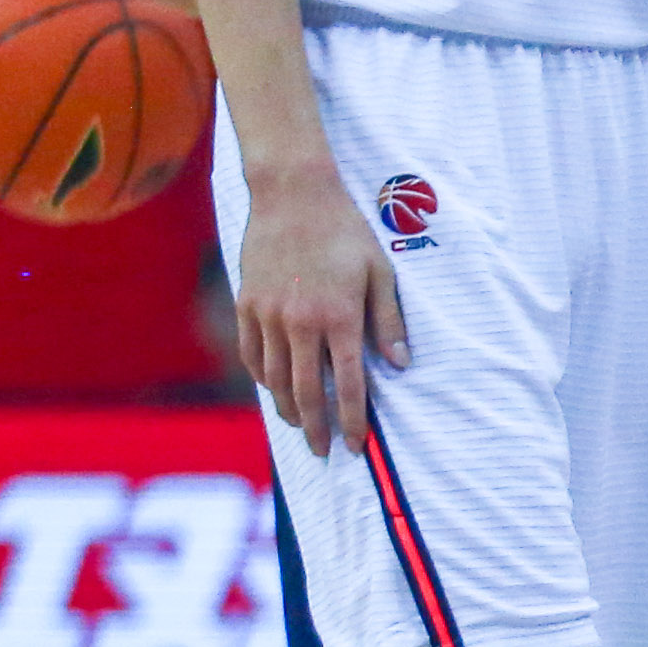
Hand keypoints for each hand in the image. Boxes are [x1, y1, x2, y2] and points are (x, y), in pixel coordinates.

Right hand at [235, 172, 405, 457]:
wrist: (292, 195)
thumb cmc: (344, 232)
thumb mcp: (380, 272)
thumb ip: (388, 321)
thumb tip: (400, 364)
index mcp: (339, 317)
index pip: (347, 385)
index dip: (353, 421)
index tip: (358, 446)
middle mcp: (300, 323)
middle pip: (306, 393)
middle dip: (317, 428)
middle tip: (324, 451)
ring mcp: (268, 315)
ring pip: (275, 380)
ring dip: (288, 410)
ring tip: (300, 426)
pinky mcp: (246, 305)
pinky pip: (251, 356)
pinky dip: (263, 380)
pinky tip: (274, 389)